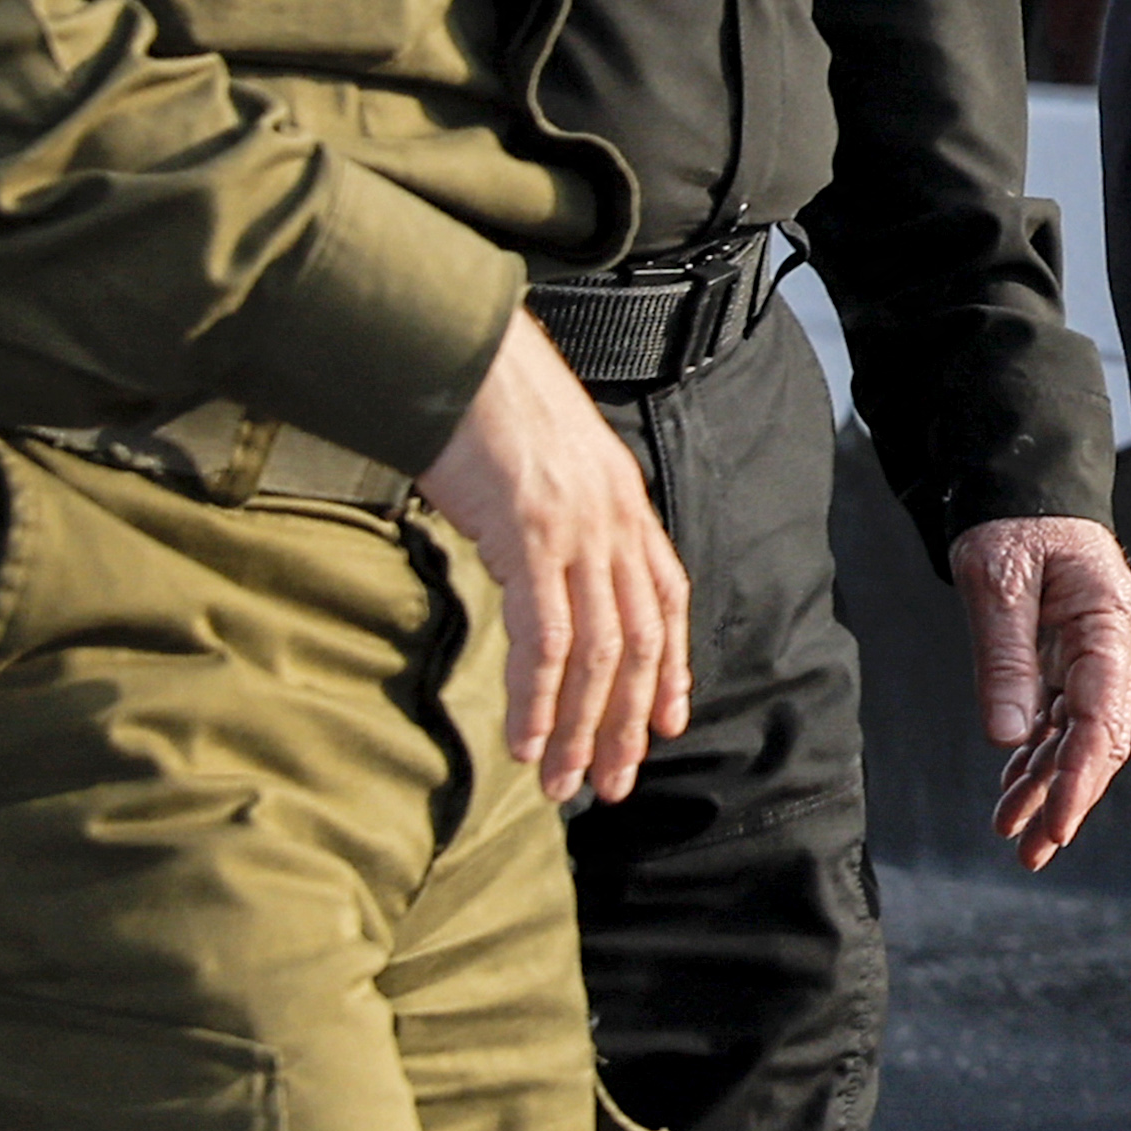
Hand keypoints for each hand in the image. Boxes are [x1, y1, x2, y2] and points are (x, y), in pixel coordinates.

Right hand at [416, 315, 692, 803]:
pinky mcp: (530, 537)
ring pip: (598, 655)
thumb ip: (560, 515)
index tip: (666, 724)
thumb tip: (543, 568)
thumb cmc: (488, 400)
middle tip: (612, 783)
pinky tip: (527, 742)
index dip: (671, 667)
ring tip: (564, 783)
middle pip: (639, 642)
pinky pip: (545, 641)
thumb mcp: (547, 459)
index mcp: (624, 500)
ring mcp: (576, 530)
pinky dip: (539, 702)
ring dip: (582, 730)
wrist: (459, 347)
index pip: (666, 599)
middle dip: (629, 722)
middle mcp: (614, 519)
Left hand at [950, 514, 1130, 870]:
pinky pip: (1058, 720)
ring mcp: (1094, 656)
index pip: (1102, 718)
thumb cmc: (1015, 521)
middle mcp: (1110, 648)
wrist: (1022, 488)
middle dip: (1068, 799)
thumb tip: (1008, 737)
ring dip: (1047, 787)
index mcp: (1109, 625)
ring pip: (1077, 738)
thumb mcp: (998, 581)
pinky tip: (1013, 790)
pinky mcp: (1070, 659)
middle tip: (1033, 850)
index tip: (1056, 825)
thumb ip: (1005, 657)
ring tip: (1011, 832)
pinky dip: (1036, 758)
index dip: (1080, 778)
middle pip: (1099, 740)